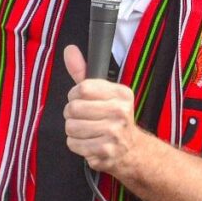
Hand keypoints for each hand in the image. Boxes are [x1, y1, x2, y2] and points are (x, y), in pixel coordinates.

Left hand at [62, 45, 143, 175]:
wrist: (132, 150)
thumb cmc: (112, 117)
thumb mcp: (102, 92)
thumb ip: (83, 71)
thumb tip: (69, 50)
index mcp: (121, 94)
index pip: (82, 88)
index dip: (74, 95)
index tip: (80, 100)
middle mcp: (120, 112)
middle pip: (74, 108)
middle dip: (71, 114)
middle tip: (81, 117)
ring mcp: (114, 132)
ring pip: (71, 127)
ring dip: (73, 130)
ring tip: (86, 130)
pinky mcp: (106, 151)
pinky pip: (74, 144)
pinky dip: (76, 144)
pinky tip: (89, 143)